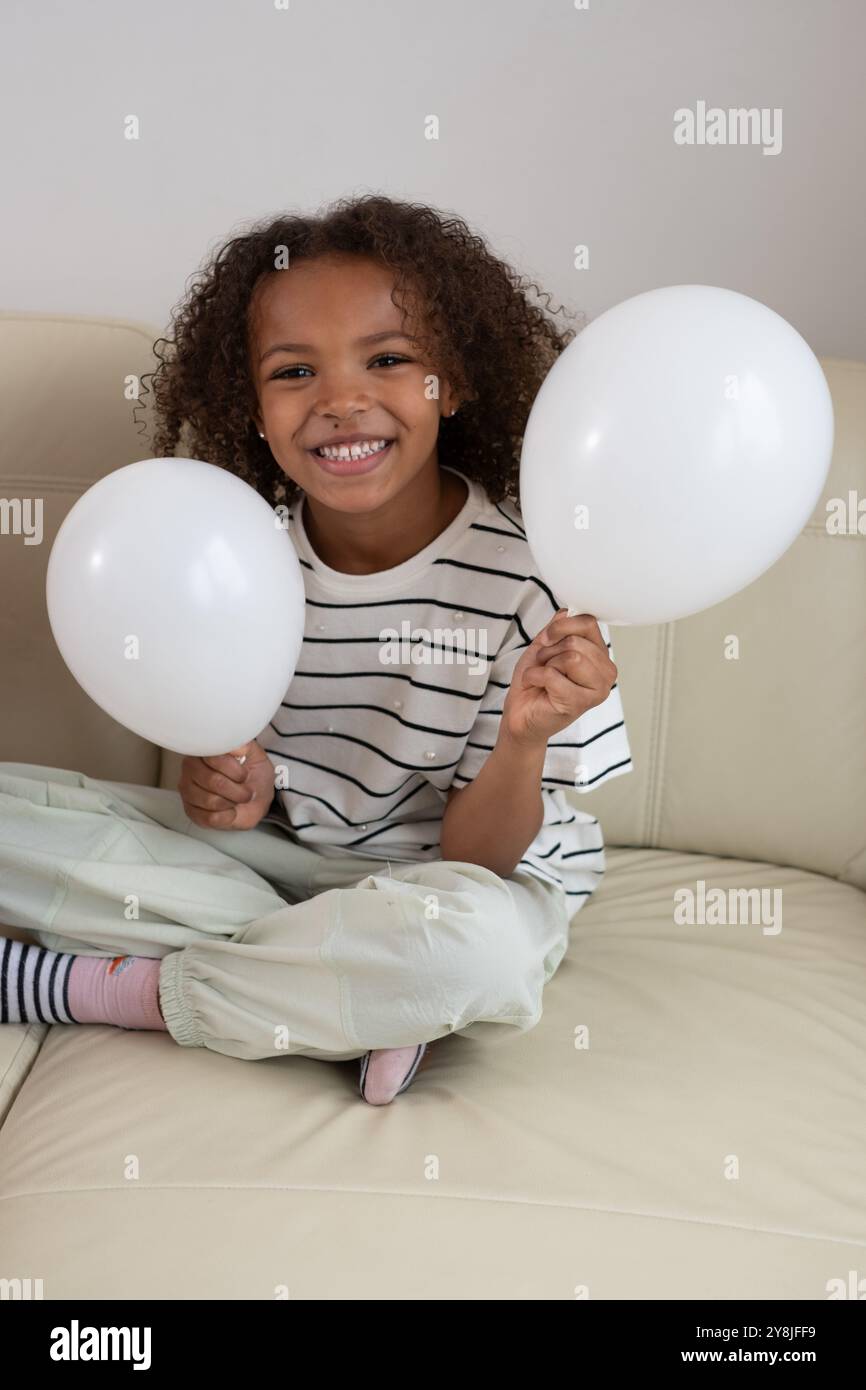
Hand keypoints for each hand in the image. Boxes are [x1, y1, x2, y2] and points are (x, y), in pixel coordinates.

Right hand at [178, 740, 275, 829]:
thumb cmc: (253, 775)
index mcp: (206, 750)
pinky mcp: (191, 811)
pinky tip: (229, 810)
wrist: (257, 798)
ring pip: (210, 800)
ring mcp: (188, 790)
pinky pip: (209, 817)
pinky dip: (226, 816)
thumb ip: (245, 746)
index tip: (244, 775)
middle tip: (246, 791)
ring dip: (232, 802)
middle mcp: (191, 768)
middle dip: (237, 790)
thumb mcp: (256, 756)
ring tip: (237, 800)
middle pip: (212, 780)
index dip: (235, 771)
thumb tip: (235, 746)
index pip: (214, 758)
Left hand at [501, 609, 617, 747]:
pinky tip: (537, 686)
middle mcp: (606, 672)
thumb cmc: (535, 681)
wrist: (521, 713)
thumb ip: (559, 627)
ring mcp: (597, 690)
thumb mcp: (544, 645)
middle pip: (577, 641)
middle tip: (544, 665)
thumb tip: (568, 611)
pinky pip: (553, 675)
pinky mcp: (580, 703)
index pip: (588, 623)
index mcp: (600, 655)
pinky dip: (535, 677)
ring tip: (542, 677)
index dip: (562, 626)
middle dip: (550, 650)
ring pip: (570, 657)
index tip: (548, 638)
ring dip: (545, 664)